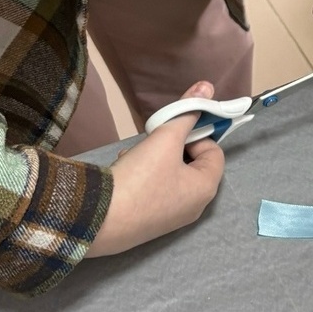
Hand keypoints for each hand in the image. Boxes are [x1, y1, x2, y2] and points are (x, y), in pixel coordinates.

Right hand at [87, 82, 224, 257]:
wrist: (98, 220)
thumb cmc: (140, 178)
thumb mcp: (165, 139)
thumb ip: (187, 112)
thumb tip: (208, 87)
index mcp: (206, 189)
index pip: (214, 151)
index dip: (197, 134)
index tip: (174, 129)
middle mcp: (194, 207)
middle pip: (192, 164)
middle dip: (172, 147)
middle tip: (153, 141)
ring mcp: (172, 219)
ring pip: (171, 175)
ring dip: (154, 159)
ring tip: (134, 156)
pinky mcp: (149, 224)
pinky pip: (155, 191)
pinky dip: (143, 177)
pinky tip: (124, 171)